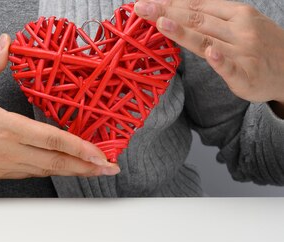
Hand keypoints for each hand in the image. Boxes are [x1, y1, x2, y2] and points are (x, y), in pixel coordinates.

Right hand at [0, 34, 120, 181]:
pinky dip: (50, 171)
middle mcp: (12, 151)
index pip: (52, 139)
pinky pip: (31, 173)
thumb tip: (5, 41)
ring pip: (46, 171)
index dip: (80, 148)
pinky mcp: (0, 173)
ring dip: (72, 171)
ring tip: (93, 170)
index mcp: (8, 128)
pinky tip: (60, 168)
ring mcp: (7, 165)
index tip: (101, 154)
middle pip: (57, 162)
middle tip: (111, 168)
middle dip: (87, 166)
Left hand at [134, 0, 283, 105]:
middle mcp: (239, 29)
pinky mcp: (246, 75)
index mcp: (236, 13)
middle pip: (196, 19)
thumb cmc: (260, 45)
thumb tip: (177, 7)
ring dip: (183, 31)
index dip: (169, 3)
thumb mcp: (240, 22)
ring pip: (207, 40)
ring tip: (161, 22)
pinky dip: (220, 59)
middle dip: (166, 12)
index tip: (146, 2)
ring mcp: (243, 52)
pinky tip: (210, 53)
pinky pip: (230, 67)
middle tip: (141, 8)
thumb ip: (211, 16)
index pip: (196, 6)